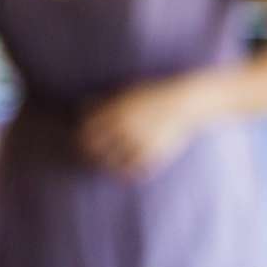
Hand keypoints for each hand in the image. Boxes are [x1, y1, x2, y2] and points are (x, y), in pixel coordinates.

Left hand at [80, 78, 205, 176]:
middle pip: (95, 150)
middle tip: (92, 157)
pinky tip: (126, 171)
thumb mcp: (127, 92)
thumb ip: (105, 102)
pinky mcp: (154, 155)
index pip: (86, 131)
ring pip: (112, 165)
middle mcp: (125, 127)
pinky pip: (133, 172)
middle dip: (90, 154)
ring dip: (107, 167)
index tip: (83, 142)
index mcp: (116, 110)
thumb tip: (81, 108)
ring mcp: (140, 142)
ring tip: (108, 166)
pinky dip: (127, 174)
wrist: (185, 102)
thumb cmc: (153, 95)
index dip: (81, 138)